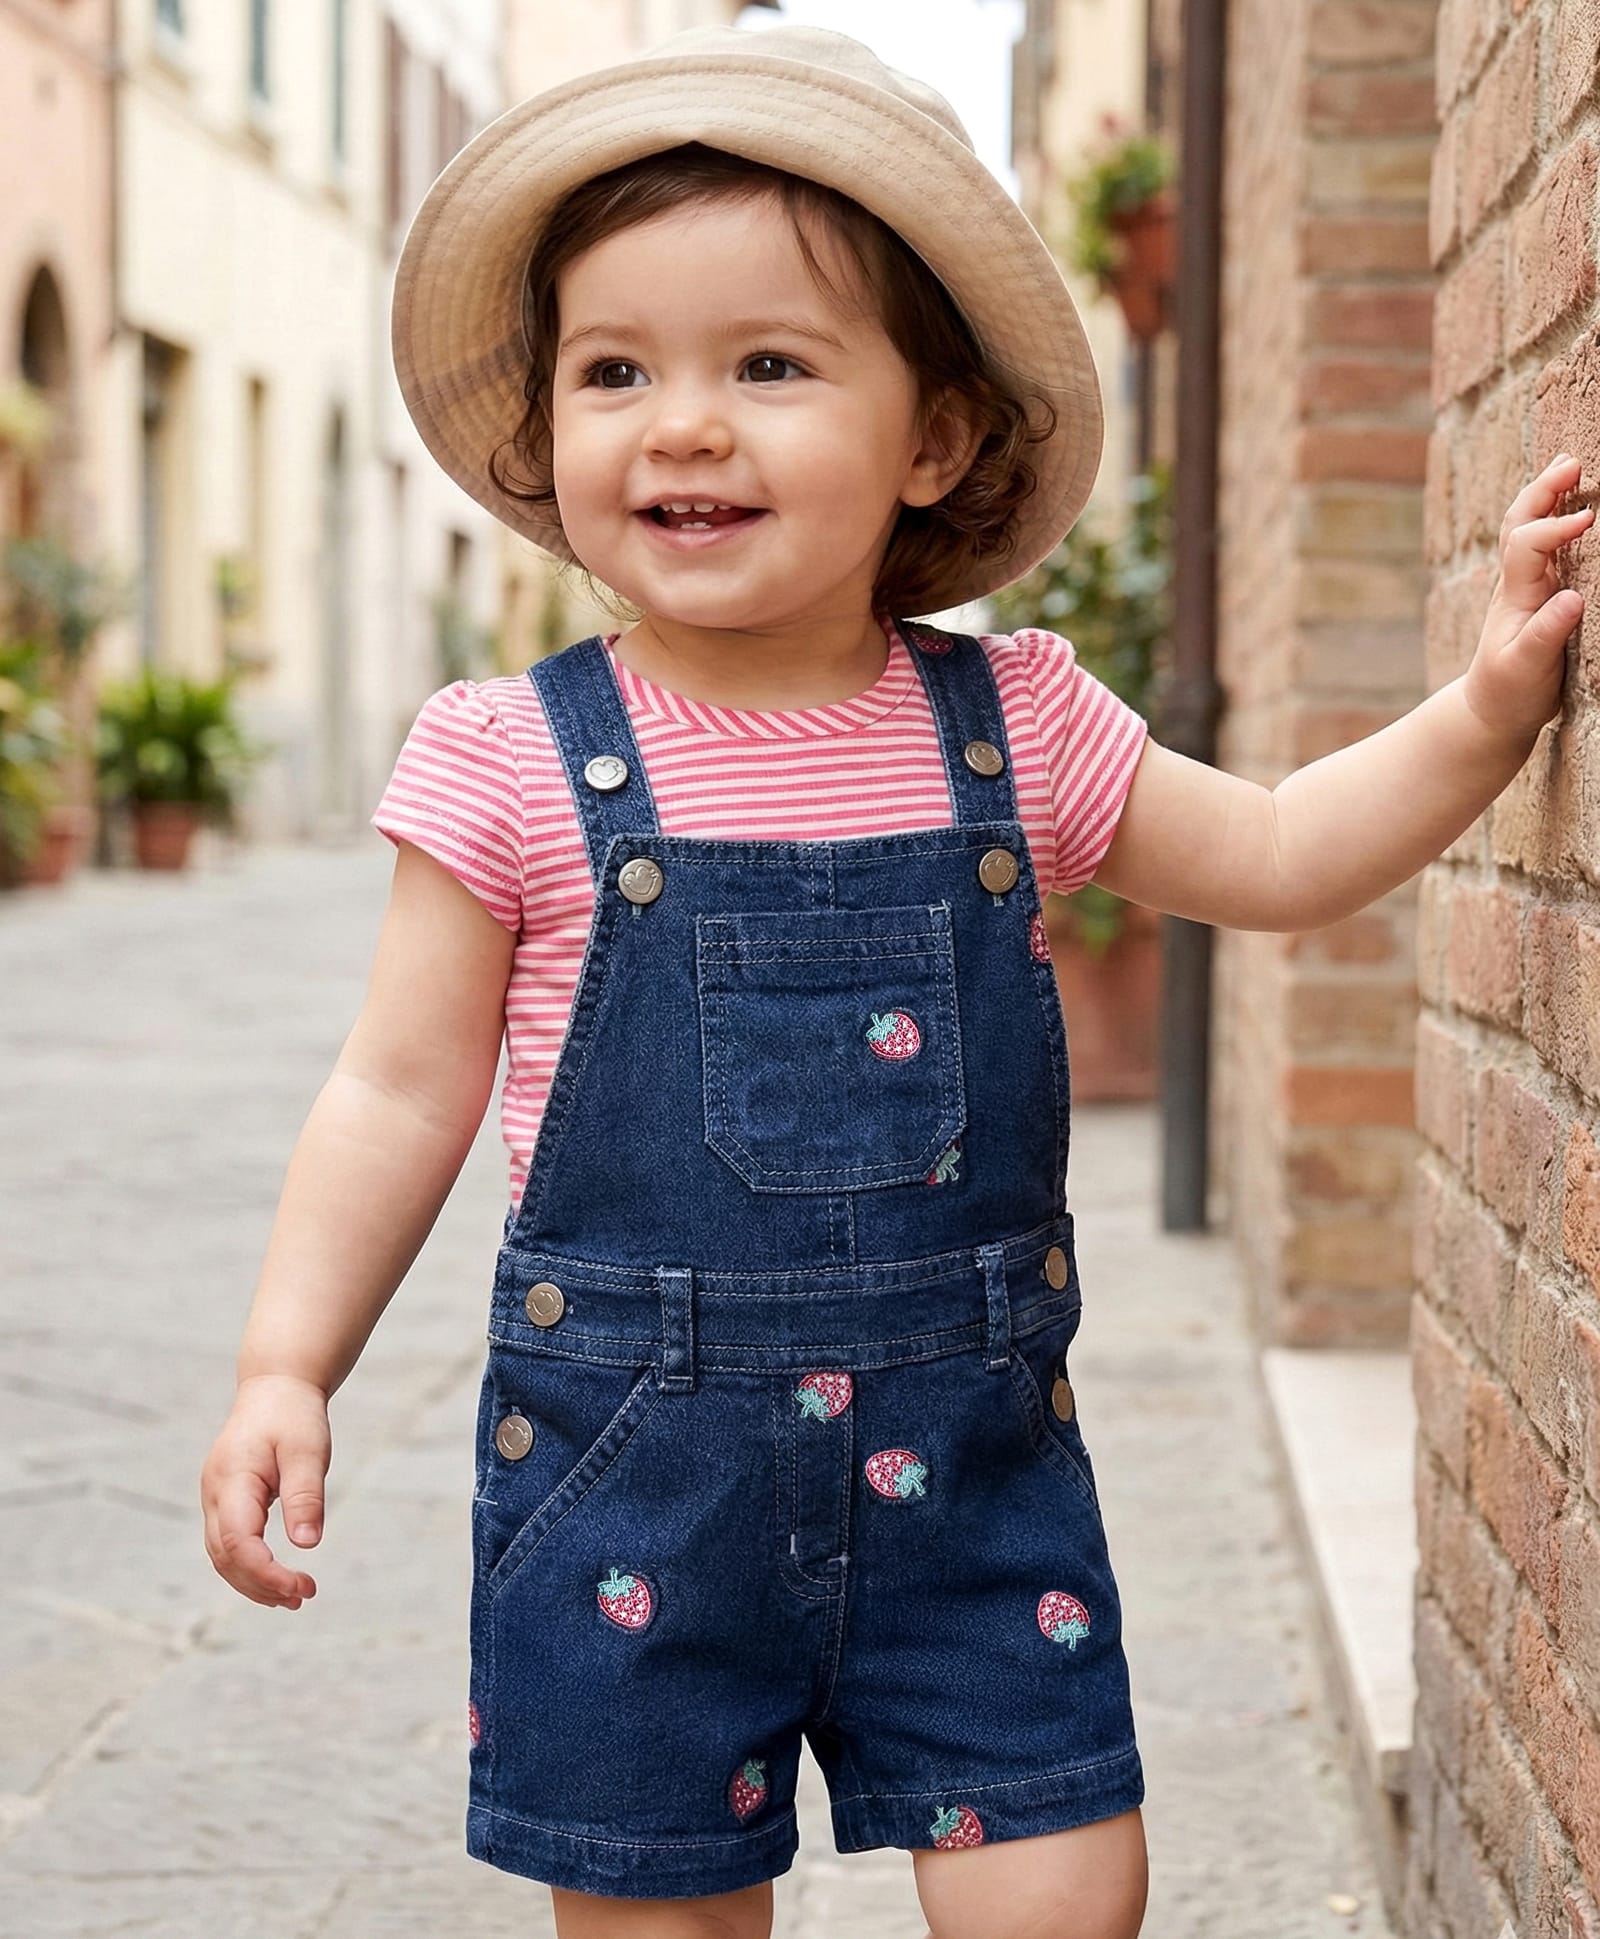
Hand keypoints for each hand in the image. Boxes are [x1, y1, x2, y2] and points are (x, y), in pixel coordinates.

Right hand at [200, 1373, 329, 1608]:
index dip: (265, 1572)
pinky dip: (250, 1565)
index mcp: (231, 1479)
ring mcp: (215, 1497)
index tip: (300, 1587)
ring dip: (253, 1582)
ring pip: (222, 1555)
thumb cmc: (294, 1415)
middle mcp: (214, 1493)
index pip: (237, 1542)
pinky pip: (229, 1543)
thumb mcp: (308, 1450)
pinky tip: (277, 1577)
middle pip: (225, 1556)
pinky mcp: (225, 1500)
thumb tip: (307, 1544)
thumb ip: (306, 1495)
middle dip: (261, 1585)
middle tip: (303, 1596)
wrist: (276, 1386)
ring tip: (294, 1597)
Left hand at [1463, 453, 1591, 744]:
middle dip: (1542, 490)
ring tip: (1569, 466)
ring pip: (1525, 527)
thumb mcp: (1525, 669)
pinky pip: (1543, 546)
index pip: (1527, 545)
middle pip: (1519, 522)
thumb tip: (1571, 600)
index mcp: (1515, 596)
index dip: (1554, 526)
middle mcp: (1517, 583)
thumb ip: (1545, 635)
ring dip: (1545, 494)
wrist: (1492, 711)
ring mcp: (1526, 585)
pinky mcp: (1539, 594)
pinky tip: (1571, 503)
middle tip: (1572, 462)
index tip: (1588, 518)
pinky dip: (1554, 517)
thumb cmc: (1509, 691)